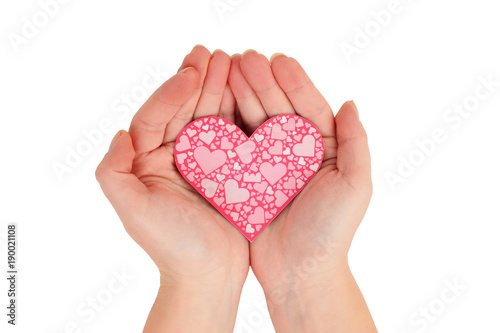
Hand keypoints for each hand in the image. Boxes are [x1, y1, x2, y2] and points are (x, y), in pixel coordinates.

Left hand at [96, 45, 248, 331]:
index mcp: (146, 161)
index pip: (153, 116)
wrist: (208, 275)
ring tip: (232, 60)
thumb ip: (115, 173)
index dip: (170, 91)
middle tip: (212, 53)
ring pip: (208, 115)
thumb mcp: (134, 212)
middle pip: (182, 109)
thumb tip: (119, 134)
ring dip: (219, 88)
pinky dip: (238, 110)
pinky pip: (231, 132)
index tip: (191, 71)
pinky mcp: (227, 167)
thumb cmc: (172, 247)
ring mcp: (201, 159)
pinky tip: (248, 90)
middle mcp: (172, 155)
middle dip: (197, 80)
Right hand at [229, 51, 375, 331]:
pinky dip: (228, 126)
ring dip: (243, 96)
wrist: (299, 273)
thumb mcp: (355, 186)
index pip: (309, 108)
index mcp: (324, 150)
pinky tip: (216, 103)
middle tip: (245, 56)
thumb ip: (357, 142)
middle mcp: (295, 154)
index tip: (278, 59)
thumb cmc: (331, 232)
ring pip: (255, 124)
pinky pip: (237, 148)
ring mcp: (269, 165)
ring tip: (228, 69)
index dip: (295, 83)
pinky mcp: (246, 179)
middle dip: (263, 82)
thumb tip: (350, 100)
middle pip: (279, 110)